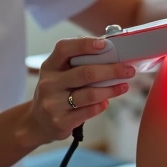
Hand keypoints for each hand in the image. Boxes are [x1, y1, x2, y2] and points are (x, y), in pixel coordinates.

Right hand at [21, 38, 135, 145]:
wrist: (38, 122)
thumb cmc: (57, 92)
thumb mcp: (59, 74)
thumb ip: (78, 63)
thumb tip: (110, 50)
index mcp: (49, 66)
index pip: (64, 48)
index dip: (85, 44)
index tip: (105, 44)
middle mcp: (49, 84)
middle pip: (85, 73)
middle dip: (112, 70)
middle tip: (128, 70)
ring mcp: (53, 104)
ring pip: (90, 94)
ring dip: (111, 90)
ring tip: (123, 86)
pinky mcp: (60, 122)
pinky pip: (88, 112)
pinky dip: (101, 105)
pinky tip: (106, 102)